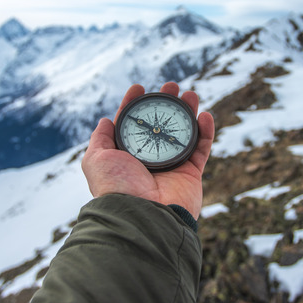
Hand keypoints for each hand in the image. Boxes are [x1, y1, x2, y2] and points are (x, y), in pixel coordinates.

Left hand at [81, 82, 214, 218]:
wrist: (142, 215)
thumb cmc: (116, 187)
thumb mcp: (96, 159)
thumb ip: (100, 139)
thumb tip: (105, 121)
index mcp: (127, 155)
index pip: (132, 124)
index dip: (135, 104)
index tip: (139, 87)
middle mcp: (150, 159)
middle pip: (161, 125)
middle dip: (166, 103)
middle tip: (171, 86)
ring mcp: (172, 166)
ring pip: (184, 133)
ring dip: (188, 112)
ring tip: (190, 94)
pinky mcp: (191, 174)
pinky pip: (202, 149)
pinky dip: (206, 132)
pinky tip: (205, 115)